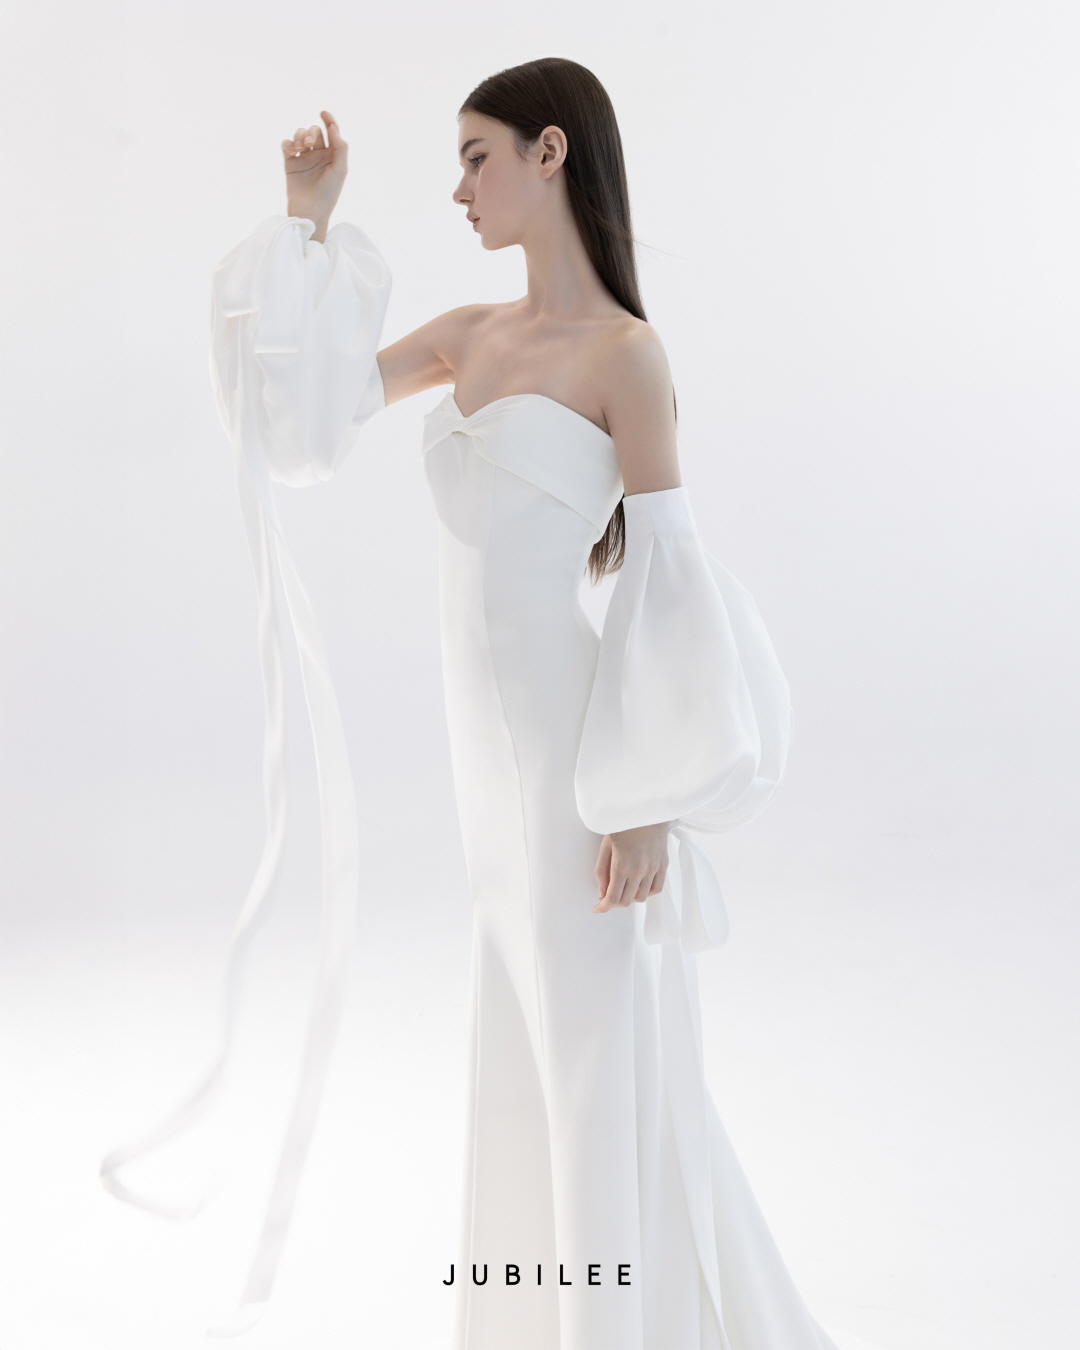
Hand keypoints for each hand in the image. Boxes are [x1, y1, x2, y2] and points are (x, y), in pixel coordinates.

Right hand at [282, 110, 347, 241]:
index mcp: (333, 155)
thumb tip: (333, 128)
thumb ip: (340, 147)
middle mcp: (318, 154)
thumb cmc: (329, 194)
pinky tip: (291, 150)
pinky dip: (288, 143)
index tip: (323, 113)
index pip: (331, 131)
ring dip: (299, 136)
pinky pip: (286, 144)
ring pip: (300, 135)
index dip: (328, 120)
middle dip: (311, 133)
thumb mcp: (340, 170)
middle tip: (309, 145)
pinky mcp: (290, 163)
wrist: (310, 211)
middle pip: (313, 131)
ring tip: (299, 148)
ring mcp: (304, 158)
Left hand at [593, 822, 670, 912]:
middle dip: (614, 902)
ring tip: (624, 886)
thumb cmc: (622, 825)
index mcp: (621, 866)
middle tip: (608, 894)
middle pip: (626, 901)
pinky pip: (656, 889)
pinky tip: (639, 885)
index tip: (597, 908)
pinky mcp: (663, 865)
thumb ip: (601, 872)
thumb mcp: (605, 847)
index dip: (603, 907)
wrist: (646, 810)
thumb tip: (602, 893)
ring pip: (641, 898)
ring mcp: (653, 869)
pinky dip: (646, 892)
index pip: (612, 898)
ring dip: (630, 897)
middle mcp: (639, 871)